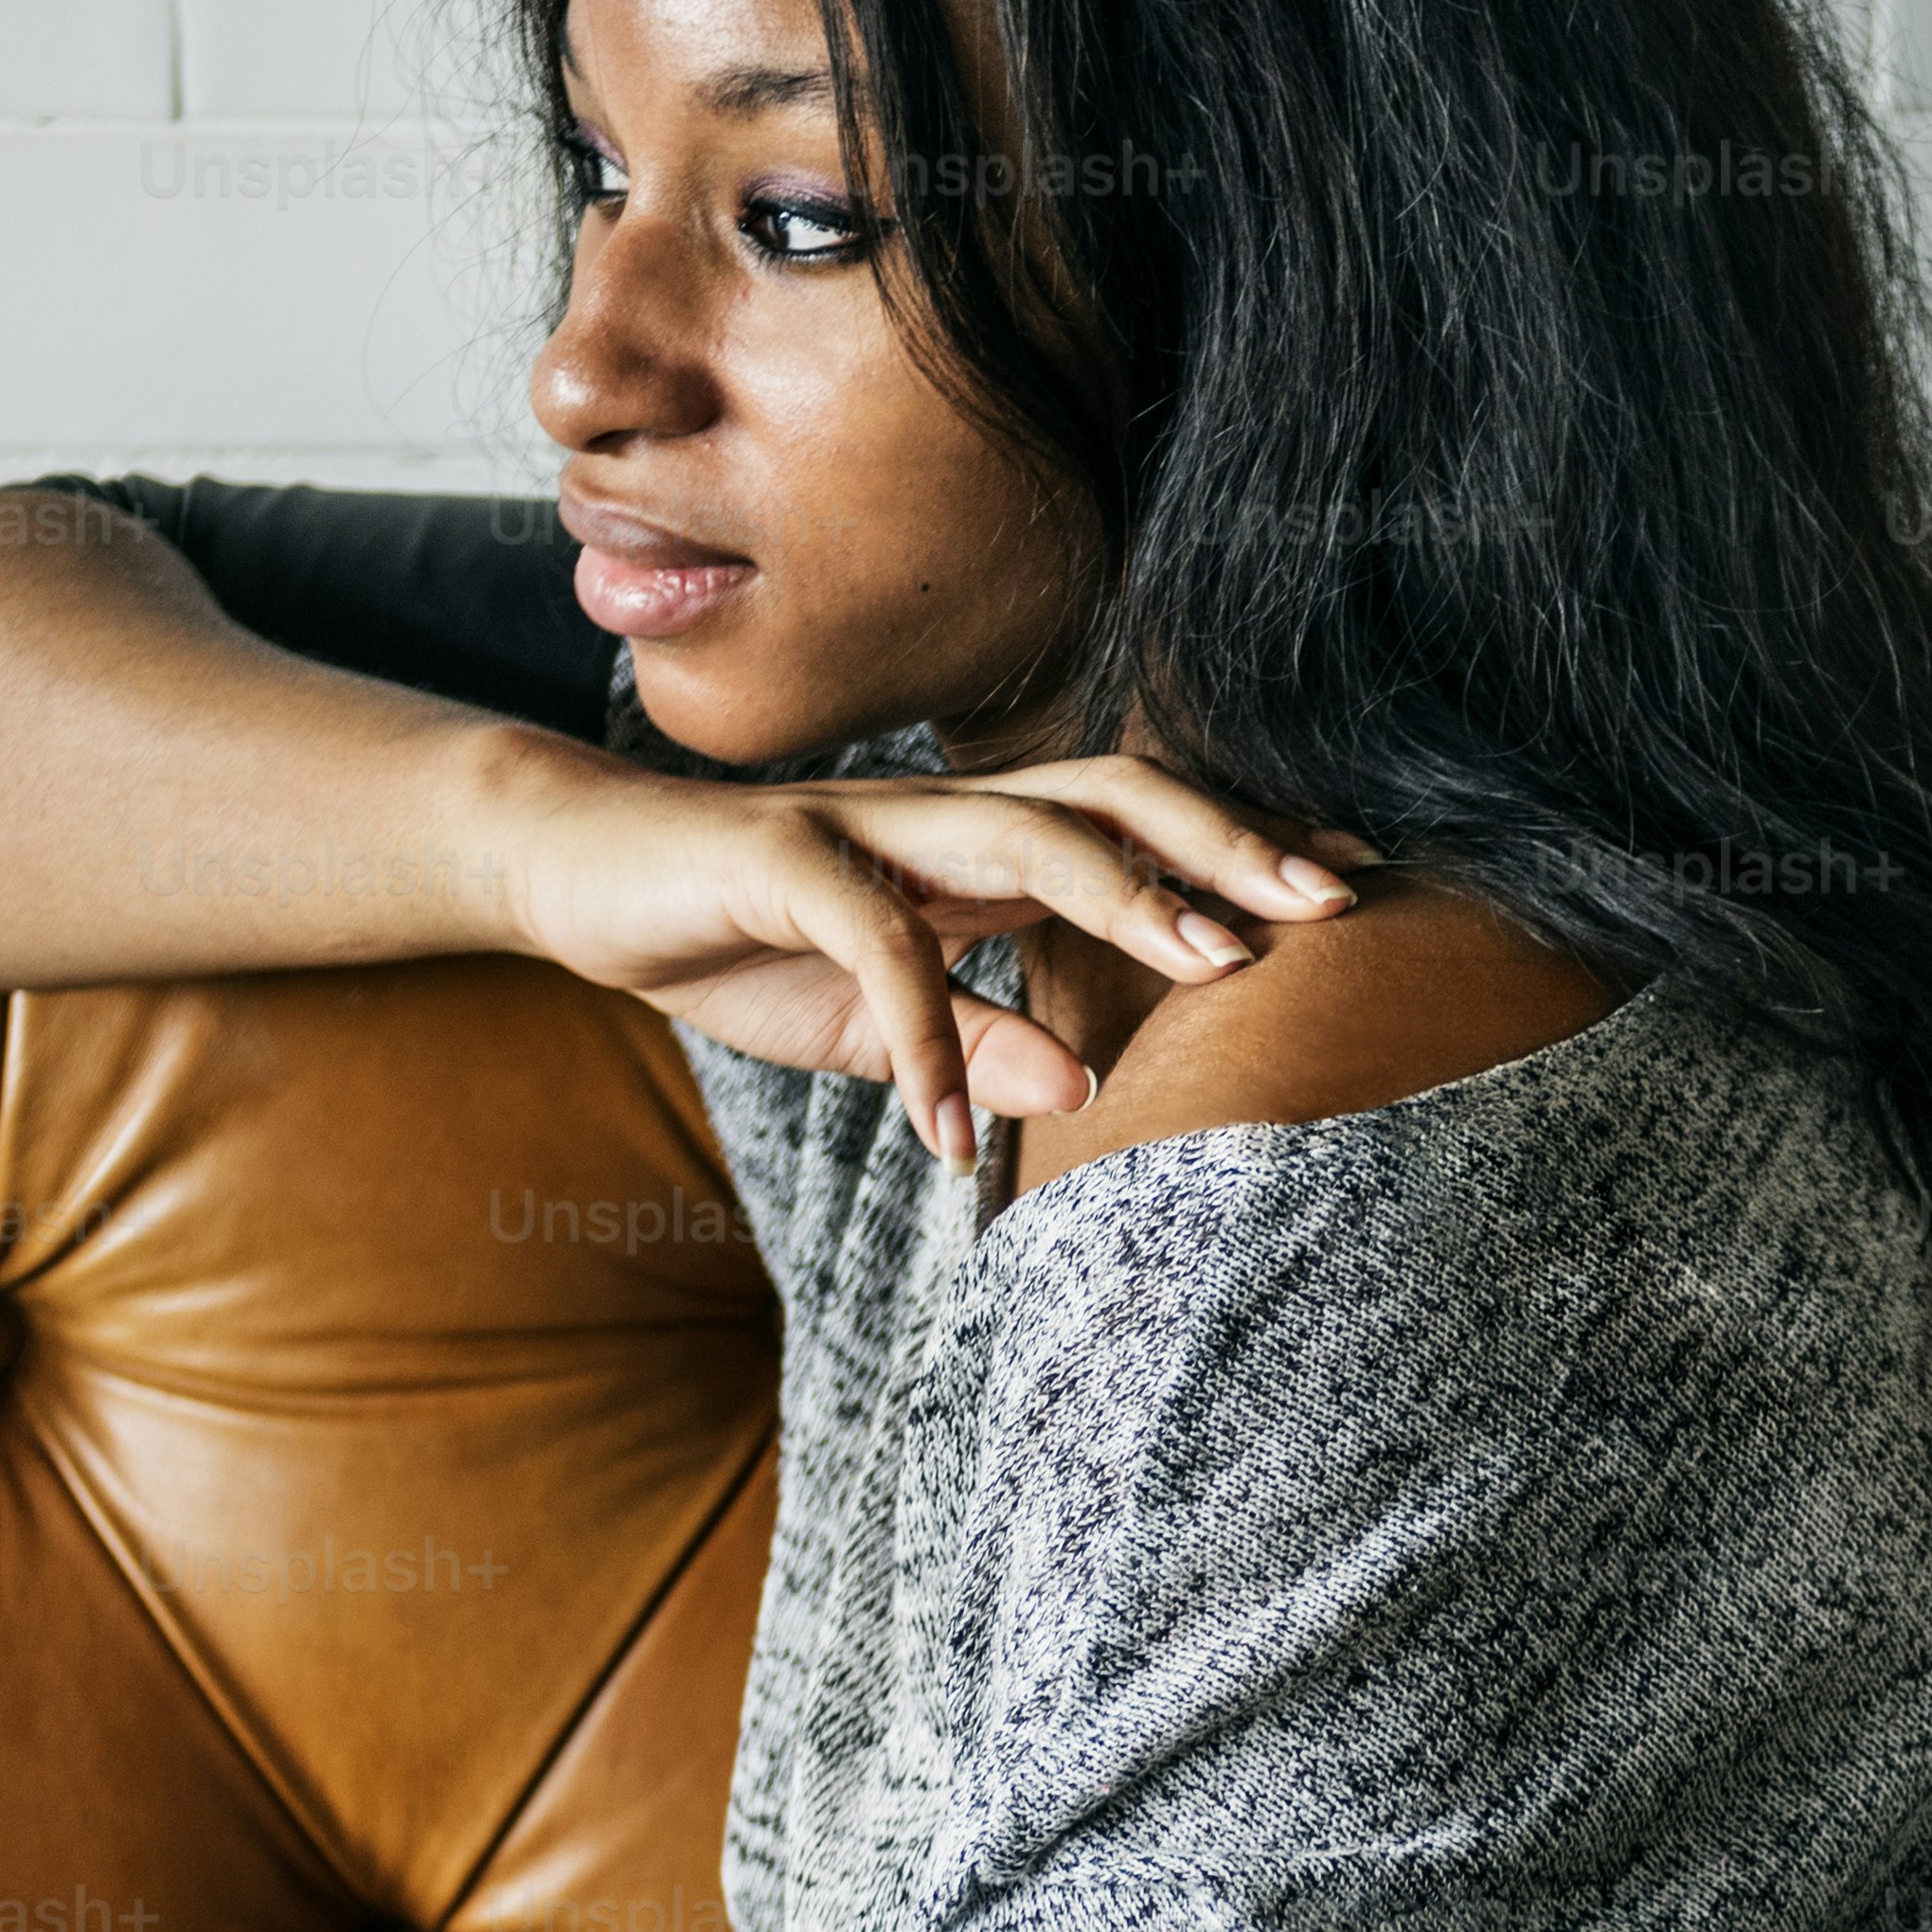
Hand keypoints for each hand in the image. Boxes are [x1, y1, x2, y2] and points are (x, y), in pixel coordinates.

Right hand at [494, 751, 1354, 1171]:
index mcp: (980, 849)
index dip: (1239, 843)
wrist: (580, 882)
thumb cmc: (737, 943)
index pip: (1135, 823)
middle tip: (1330, 903)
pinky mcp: (778, 860)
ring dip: (1128, 898)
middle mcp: (942, 817)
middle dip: (1227, 845)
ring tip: (1217, 967)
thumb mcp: (879, 1023)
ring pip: (1025, 830)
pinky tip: (952, 1133)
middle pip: (1113, 799)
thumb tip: (1088, 1088)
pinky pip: (876, 940)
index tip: (1351, 878)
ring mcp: (864, 826)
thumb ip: (981, 1046)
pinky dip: (926, 1035)